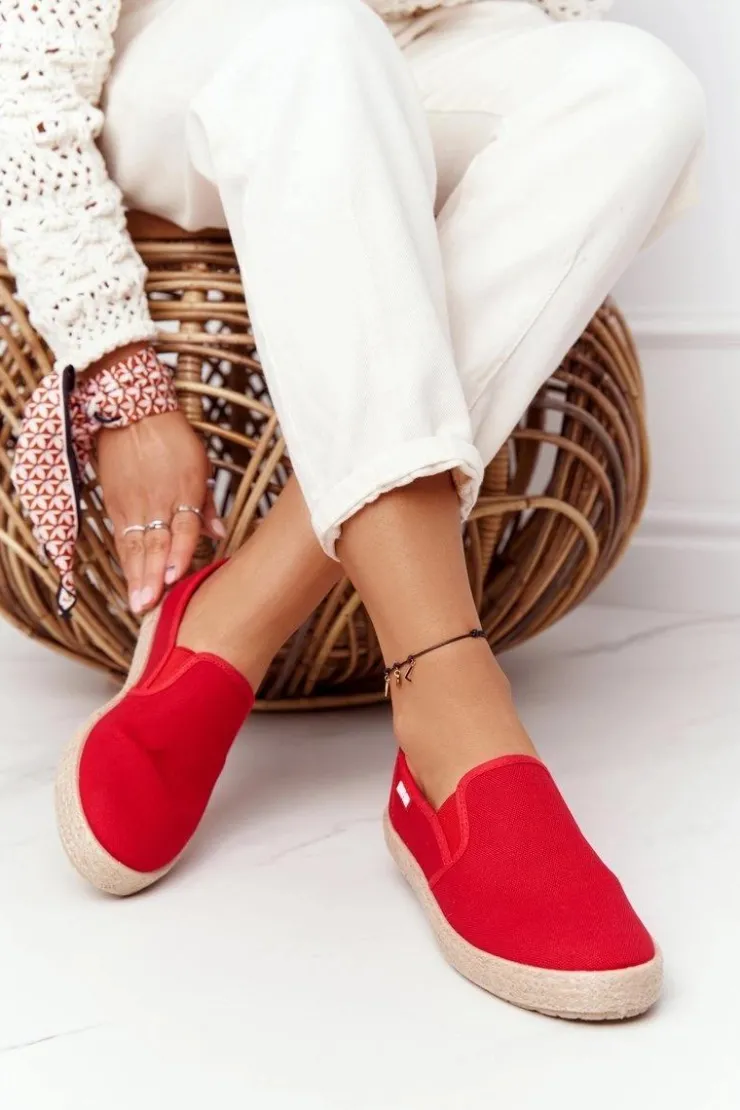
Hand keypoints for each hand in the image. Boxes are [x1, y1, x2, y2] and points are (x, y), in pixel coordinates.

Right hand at [97, 409, 223, 613]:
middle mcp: (156, 501)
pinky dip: (125, 561)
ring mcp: (132, 505)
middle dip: (152, 578)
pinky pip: (120, 538)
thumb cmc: (173, 438)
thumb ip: (208, 503)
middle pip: (154, 545)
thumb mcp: (200, 465)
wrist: (130, 413)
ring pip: (134, 547)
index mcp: (183, 491)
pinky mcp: (113, 504)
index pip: (182, 530)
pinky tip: (129, 581)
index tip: (175, 579)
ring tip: (137, 603)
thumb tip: (219, 533)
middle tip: (148, 606)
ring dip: (136, 577)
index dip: (179, 555)